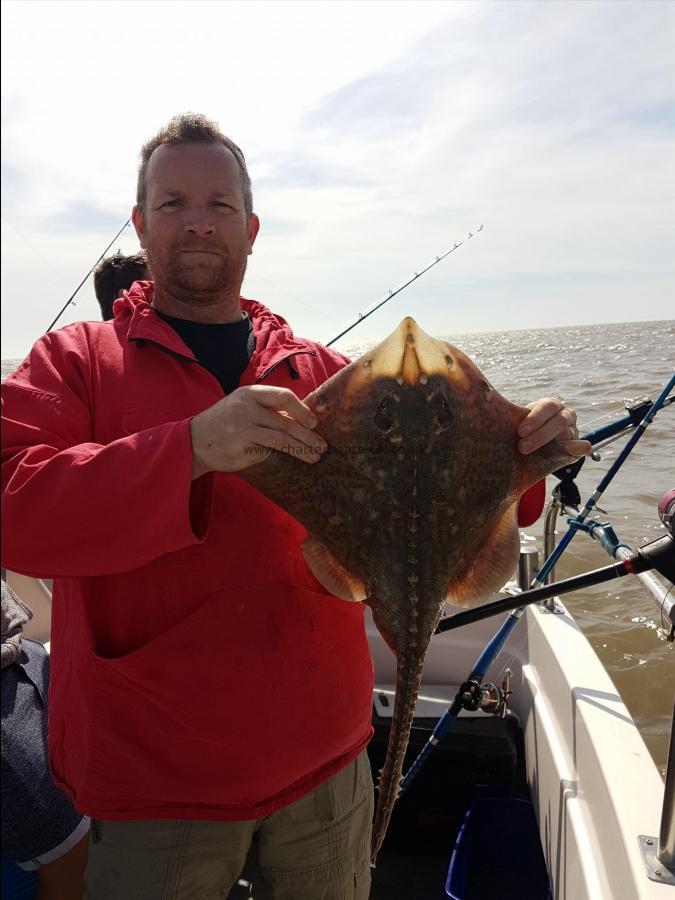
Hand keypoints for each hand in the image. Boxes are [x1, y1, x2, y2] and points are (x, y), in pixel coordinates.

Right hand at [190, 386, 326, 478]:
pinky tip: (301, 458)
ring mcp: (243, 425)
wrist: (194, 442)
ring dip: (303, 447)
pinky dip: (290, 453)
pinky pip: (271, 448)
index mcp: (250, 393)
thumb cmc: (224, 424)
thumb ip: (267, 409)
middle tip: (323, 444)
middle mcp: (247, 406)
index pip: (283, 395)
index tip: (314, 422)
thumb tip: (303, 417)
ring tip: (317, 454)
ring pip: (282, 436)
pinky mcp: (242, 443)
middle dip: (308, 433)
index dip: (302, 409)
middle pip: (285, 419)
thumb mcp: (243, 407)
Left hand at [517, 398, 590, 456]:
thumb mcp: (519, 420)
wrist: (534, 444)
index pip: (547, 406)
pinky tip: (572, 452)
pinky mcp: (576, 446)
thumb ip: (510, 415)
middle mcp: (565, 415)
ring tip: (535, 454)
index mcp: (550, 405)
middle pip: (559, 421)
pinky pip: (580, 448)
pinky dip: (577, 449)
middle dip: (541, 435)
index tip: (520, 431)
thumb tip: (486, 397)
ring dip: (551, 445)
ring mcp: (572, 430)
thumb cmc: (524, 429)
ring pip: (568, 434)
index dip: (535, 418)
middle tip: (522, 447)